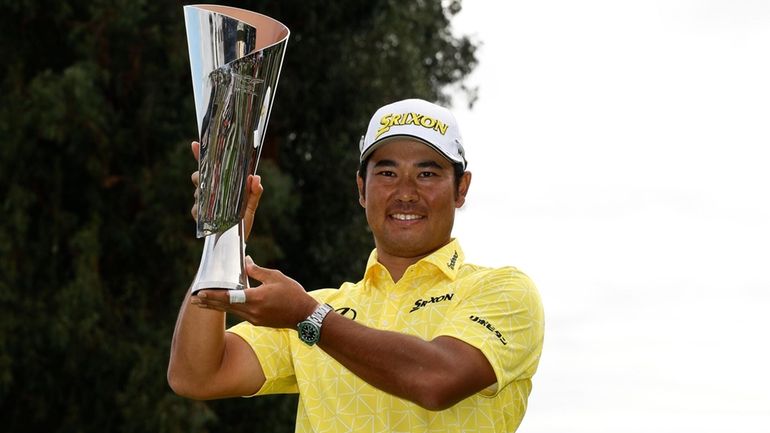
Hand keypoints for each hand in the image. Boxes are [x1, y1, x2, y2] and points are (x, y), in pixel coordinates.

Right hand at [190, 141, 263, 240]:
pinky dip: (201, 210)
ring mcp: (203, 204)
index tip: (194, 144)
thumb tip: (256, 178)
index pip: (209, 168)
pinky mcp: (200, 216)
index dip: (200, 155)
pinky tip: (209, 215)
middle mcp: (211, 193)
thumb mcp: (251, 208)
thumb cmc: (243, 224)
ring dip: (203, 194)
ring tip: (215, 202)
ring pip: (197, 192)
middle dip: (200, 176)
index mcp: (223, 186)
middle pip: (198, 177)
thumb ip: (254, 194)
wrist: (236, 244)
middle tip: (204, 179)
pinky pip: (196, 208)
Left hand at [191, 256, 317, 328]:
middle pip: (225, 307)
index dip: (213, 295)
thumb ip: (257, 271)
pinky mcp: (257, 322)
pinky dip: (229, 308)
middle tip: (194, 300)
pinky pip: (239, 314)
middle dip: (209, 303)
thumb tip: (245, 261)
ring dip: (216, 307)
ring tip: (203, 304)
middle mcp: (252, 311)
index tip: (199, 293)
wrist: (304, 315)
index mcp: (256, 298)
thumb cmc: (292, 294)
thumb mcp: (275, 277)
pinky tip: (224, 305)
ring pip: (231, 311)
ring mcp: (254, 318)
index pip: (229, 297)